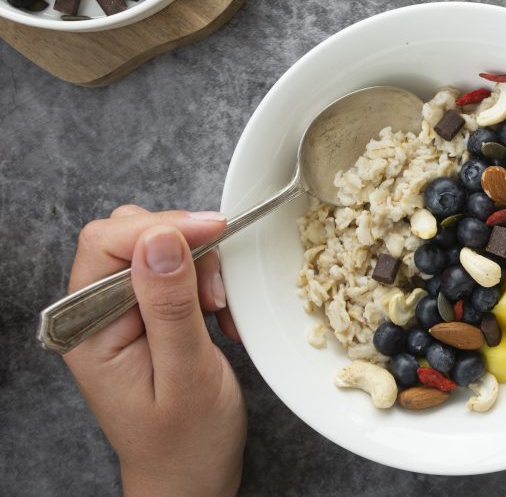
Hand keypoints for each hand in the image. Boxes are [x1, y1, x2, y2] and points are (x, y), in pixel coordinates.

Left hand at [62, 206, 246, 495]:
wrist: (191, 475)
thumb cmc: (187, 440)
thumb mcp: (187, 373)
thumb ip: (170, 304)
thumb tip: (161, 236)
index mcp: (90, 329)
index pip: (108, 244)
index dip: (162, 227)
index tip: (215, 230)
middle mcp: (97, 312)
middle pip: (132, 235)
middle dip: (185, 248)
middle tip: (216, 294)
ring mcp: (122, 310)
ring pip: (159, 245)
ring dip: (201, 266)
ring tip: (219, 313)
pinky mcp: (147, 311)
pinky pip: (176, 268)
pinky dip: (206, 280)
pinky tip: (220, 316)